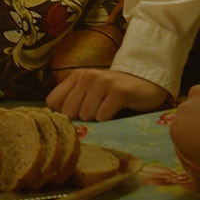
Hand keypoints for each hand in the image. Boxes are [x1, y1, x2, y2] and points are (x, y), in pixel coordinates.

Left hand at [46, 68, 169, 121]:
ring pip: (86, 115)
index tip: (75, 116)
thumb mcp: (90, 92)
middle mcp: (88, 76)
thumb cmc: (114, 93)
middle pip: (68, 112)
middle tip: (96, 112)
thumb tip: (55, 123)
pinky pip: (103, 116)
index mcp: (77, 76)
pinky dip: (109, 119)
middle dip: (81, 118)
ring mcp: (103, 82)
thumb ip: (72, 101)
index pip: (52, 102)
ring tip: (108, 109)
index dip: (61, 114)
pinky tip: (117, 110)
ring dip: (97, 119)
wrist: (146, 83)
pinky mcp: (118, 91)